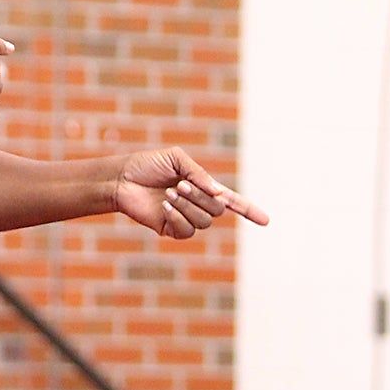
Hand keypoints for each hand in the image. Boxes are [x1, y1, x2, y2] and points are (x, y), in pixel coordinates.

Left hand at [114, 146, 268, 237]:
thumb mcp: (176, 158)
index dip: (249, 210)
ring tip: (169, 193)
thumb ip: (198, 173)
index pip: (232, 201)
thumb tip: (219, 194)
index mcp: (202, 187)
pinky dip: (178, 216)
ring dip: (188, 205)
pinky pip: (187, 230)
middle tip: (179, 184)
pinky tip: (165, 207)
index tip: (267, 221)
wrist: (122, 178)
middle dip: (201, 196)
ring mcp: (185, 218)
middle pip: (218, 209)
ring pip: (204, 221)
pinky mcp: (171, 230)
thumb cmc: (147, 165)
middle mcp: (197, 204)